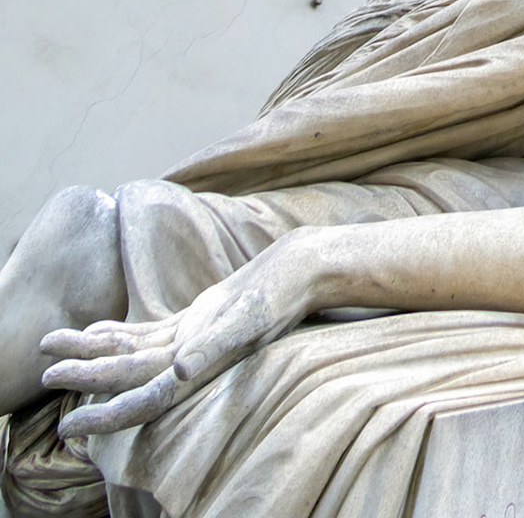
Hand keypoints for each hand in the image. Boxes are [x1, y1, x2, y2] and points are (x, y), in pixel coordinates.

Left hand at [41, 234, 319, 437]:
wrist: (308, 268)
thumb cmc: (283, 292)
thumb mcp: (250, 317)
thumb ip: (214, 345)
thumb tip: (179, 370)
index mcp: (199, 366)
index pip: (142, 401)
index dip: (105, 417)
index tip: (68, 426)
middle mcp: (190, 358)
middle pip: (127, 374)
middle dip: (85, 375)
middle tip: (44, 377)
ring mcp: (192, 338)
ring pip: (133, 352)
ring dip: (93, 351)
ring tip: (55, 345)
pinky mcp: (198, 319)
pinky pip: (150, 333)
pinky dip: (120, 332)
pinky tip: (99, 328)